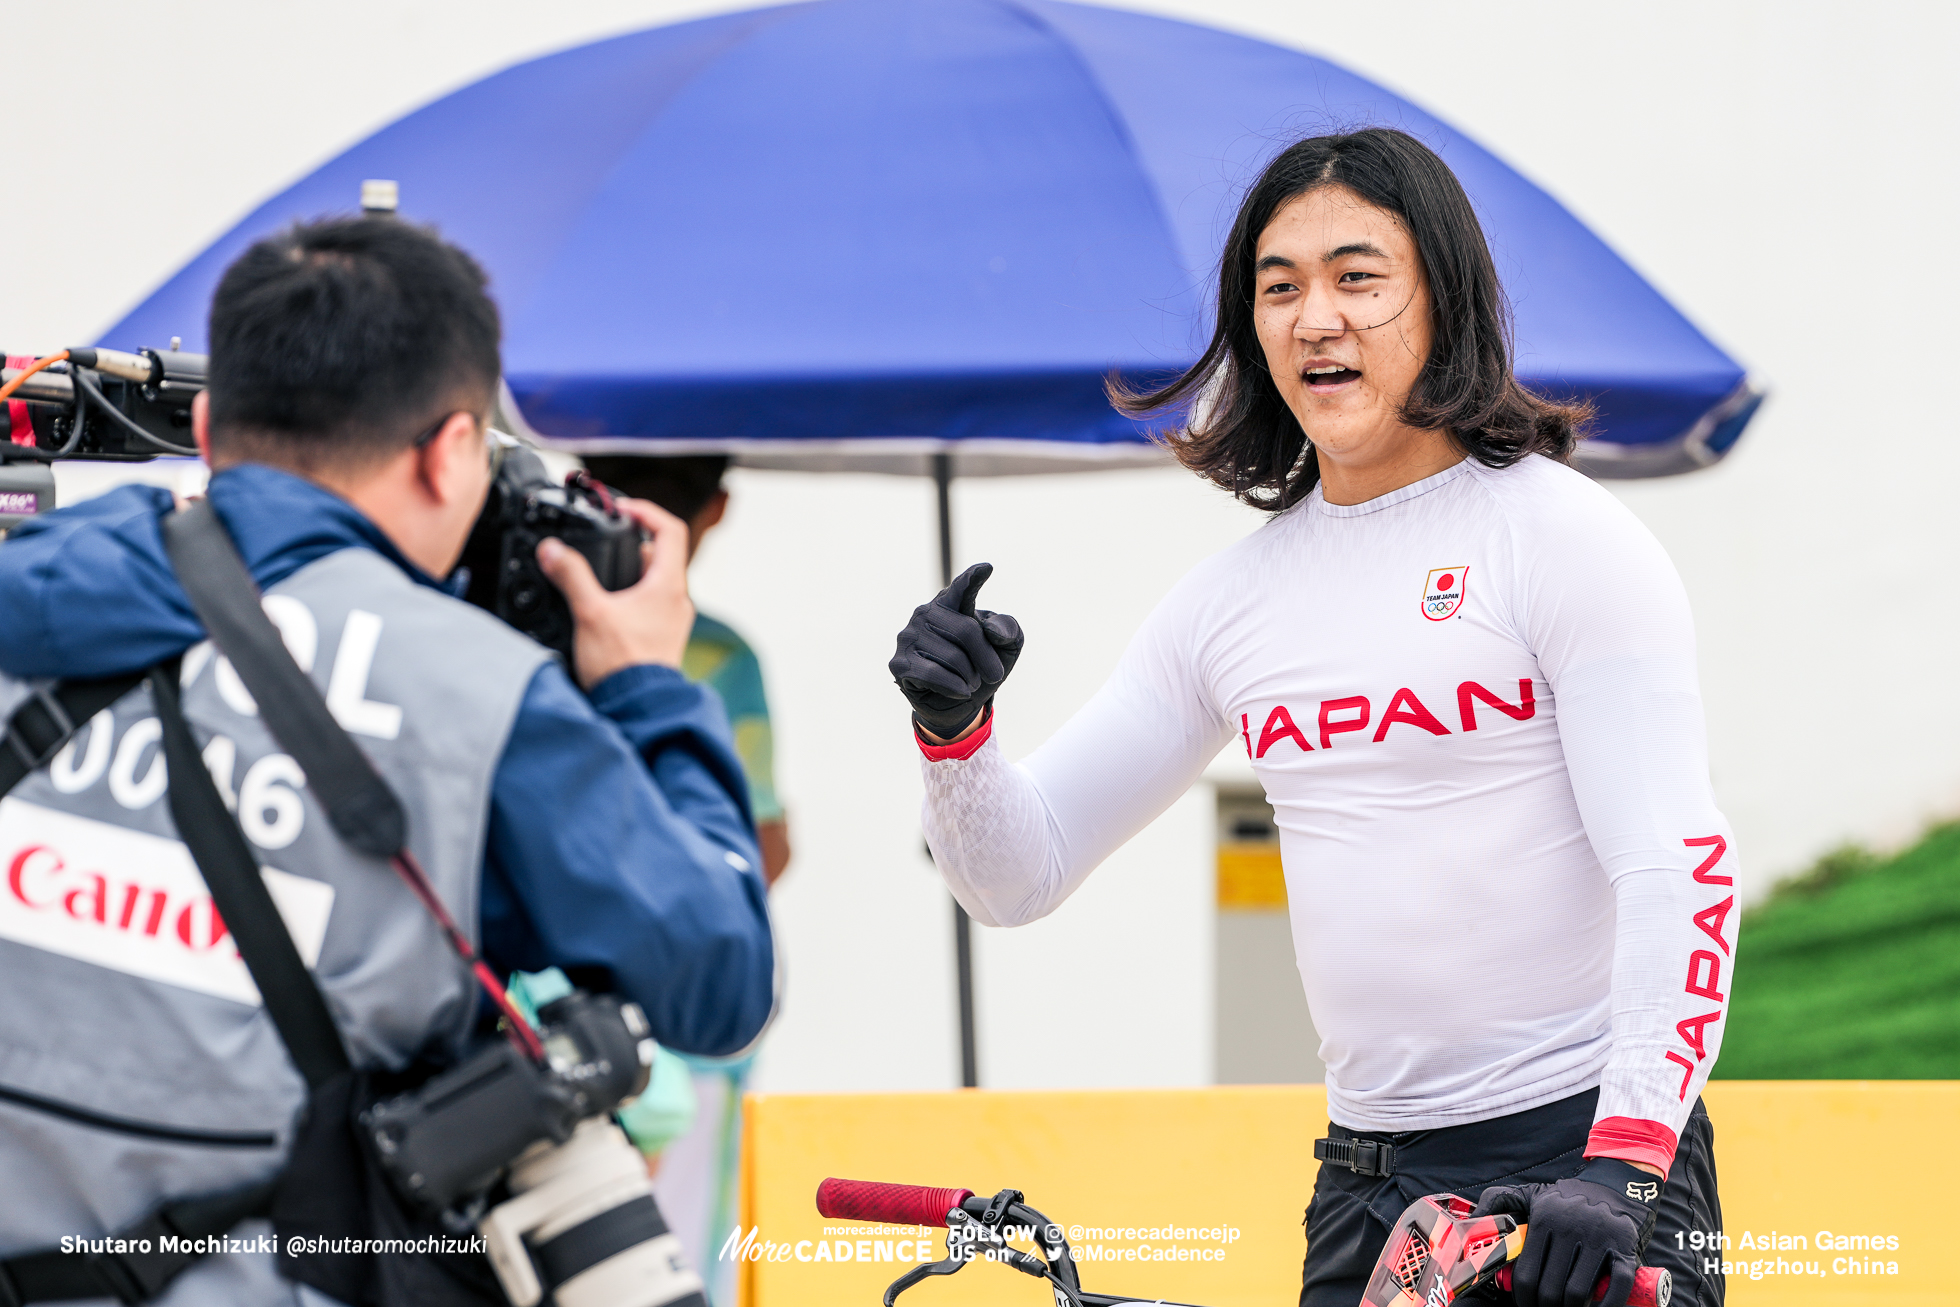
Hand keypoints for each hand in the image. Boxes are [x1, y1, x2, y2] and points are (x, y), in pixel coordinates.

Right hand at [537, 496, 692, 688]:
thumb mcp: (590, 612)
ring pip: (654, 580)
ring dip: (629, 569)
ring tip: (599, 569)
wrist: (636, 708)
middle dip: (632, 541)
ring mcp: (671, 620)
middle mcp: (677, 600)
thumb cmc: (623, 664)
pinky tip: (604, 604)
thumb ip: (571, 576)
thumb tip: (552, 550)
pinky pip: (649, 604)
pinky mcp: (660, 637)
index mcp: (669, 585)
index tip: (622, 509)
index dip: (647, 511)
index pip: (671, 530)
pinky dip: (629, 594)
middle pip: (661, 554)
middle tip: (607, 537)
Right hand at [889, 562, 1023, 738]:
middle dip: (986, 657)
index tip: (987, 568)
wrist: (959, 703)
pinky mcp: (899, 663)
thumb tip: (991, 630)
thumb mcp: (1006, 647)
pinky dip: (955, 686)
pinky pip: (934, 674)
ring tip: (970, 682)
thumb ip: (1007, 630)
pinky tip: (960, 690)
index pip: (962, 588)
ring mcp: (908, 637)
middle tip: (994, 674)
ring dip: (970, 677)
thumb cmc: (981, 665)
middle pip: (965, 631)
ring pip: (952, 657)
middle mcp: (925, 614)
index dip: (973, 579)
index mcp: (950, 602)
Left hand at [1474, 1159, 1658, 1306]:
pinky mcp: (1626, 1249)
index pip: (1526, 1274)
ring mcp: (1600, 1239)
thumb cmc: (1567, 1200)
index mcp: (1543, 1219)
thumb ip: (1498, 1203)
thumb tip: (1470, 1223)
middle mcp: (1570, 1228)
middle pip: (1551, 1289)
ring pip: (1578, 1292)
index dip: (1524, 1300)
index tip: (1527, 1305)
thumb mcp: (1531, 1194)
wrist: (1616, 1186)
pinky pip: (1617, 1287)